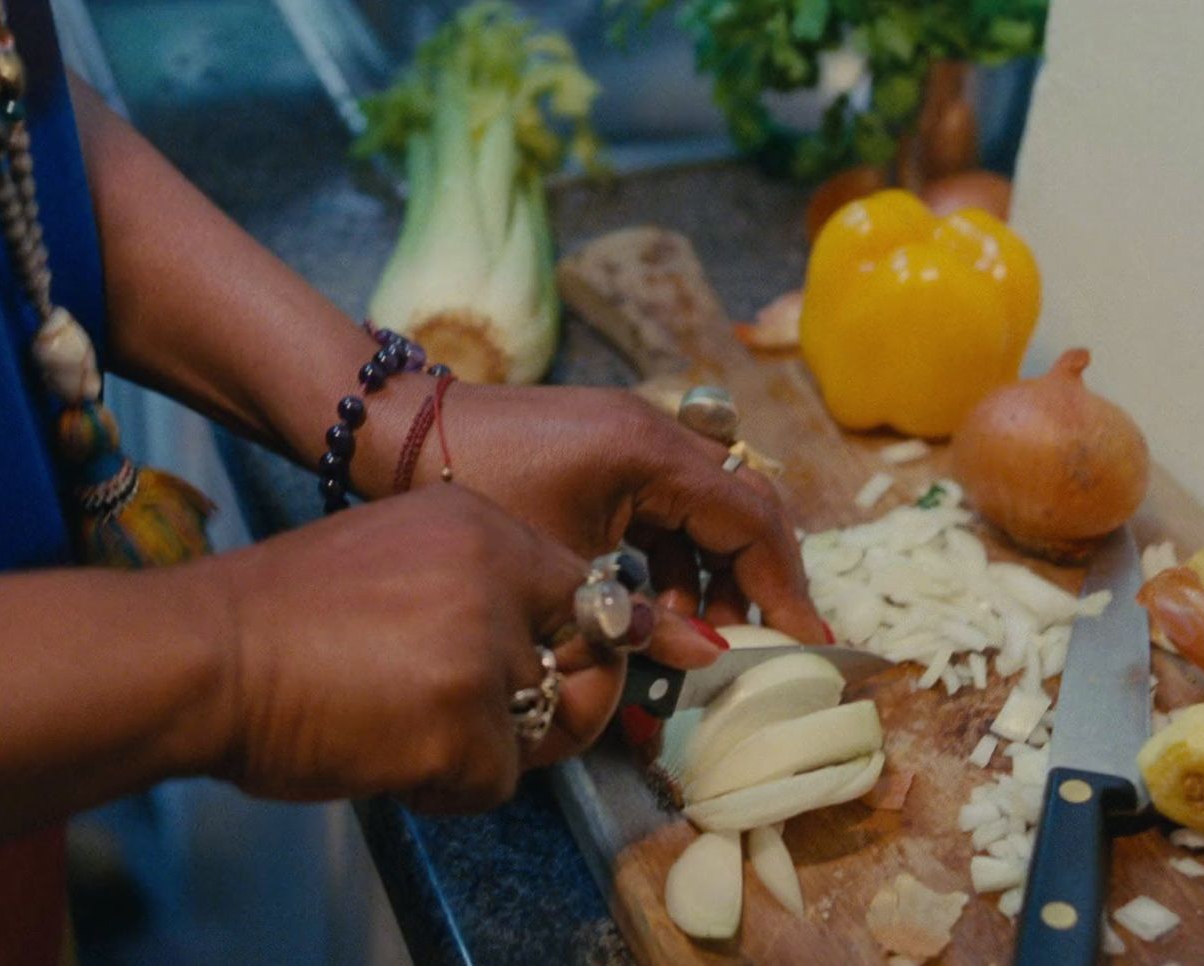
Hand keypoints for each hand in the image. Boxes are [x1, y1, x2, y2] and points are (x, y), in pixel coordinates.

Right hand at [206, 487, 719, 812]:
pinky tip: (385, 759)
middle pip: (584, 659)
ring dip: (484, 746)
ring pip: (539, 726)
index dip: (577, 643)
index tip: (559, 674)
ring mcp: (483, 650)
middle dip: (559, 705)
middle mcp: (496, 574)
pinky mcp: (463, 724)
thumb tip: (545, 652)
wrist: (206, 655)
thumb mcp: (393, 557)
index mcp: (479, 523)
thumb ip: (474, 588)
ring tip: (404, 731)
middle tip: (498, 727)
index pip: (581, 588)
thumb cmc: (280, 615)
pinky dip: (446, 788)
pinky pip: (494, 781)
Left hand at [420, 384, 827, 642]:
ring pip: (705, 512)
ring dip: (710, 577)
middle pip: (741, 511)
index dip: (783, 587)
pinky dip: (672, 558)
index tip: (804, 645)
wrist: (398, 433)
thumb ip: (638, 614)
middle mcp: (656, 433)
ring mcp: (632, 438)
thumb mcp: (563, 564)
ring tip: (694, 640)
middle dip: (754, 584)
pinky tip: (653, 608)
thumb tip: (702, 659)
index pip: (752, 519)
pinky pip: (665, 507)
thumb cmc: (472, 487)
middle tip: (757, 649)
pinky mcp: (606, 452)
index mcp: (653, 450)